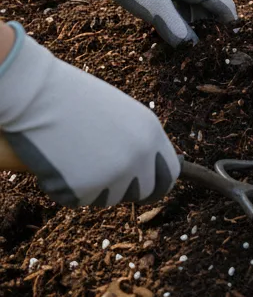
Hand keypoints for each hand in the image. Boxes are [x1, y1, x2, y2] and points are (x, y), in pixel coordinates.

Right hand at [0, 24, 179, 206]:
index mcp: (152, 135)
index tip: (147, 189)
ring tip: (74, 154)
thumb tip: (145, 170)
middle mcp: (139, 158)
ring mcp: (114, 176)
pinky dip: (65, 187)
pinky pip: (77, 199)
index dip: (157, 184)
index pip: (169, 174)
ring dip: (93, 185)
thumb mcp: (122, 114)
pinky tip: (57, 162)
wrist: (38, 97)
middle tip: (102, 175)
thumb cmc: (76, 100)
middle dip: (126, 189)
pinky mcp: (84, 190)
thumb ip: (137, 141)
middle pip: (144, 192)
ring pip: (109, 197)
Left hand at [58, 0, 236, 46]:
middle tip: (195, 50)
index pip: (225, 7)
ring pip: (191, 0)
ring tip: (176, 40)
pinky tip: (163, 23)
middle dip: (204, 27)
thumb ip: (176, 30)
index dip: (226, 28)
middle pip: (209, 4)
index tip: (221, 47)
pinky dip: (175, 10)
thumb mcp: (154, 8)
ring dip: (187, 20)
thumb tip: (192, 47)